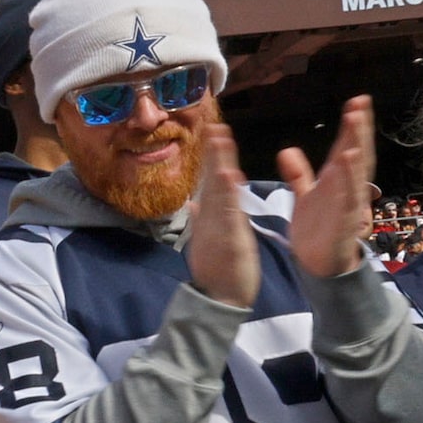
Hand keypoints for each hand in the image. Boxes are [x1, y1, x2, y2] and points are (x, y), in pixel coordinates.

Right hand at [183, 122, 259, 307]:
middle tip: (214, 125)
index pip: (212, 180)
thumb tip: (192, 200)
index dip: (212, 155)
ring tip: (220, 139)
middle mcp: (214, 216)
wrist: (220, 297)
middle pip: (213, 178)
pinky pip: (228, 212)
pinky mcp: (229, 238)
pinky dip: (227, 193)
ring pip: (219, 190)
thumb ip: (202, 217)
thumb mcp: (209, 237)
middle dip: (214, 152)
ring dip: (219, 163)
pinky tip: (228, 174)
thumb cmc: (220, 268)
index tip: (214, 131)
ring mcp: (219, 226)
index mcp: (213, 215)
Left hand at [277, 95, 376, 279]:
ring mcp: (348, 203)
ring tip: (356, 120)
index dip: (352, 125)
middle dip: (360, 128)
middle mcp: (345, 187)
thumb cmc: (317, 230)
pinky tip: (348, 160)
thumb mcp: (304, 196)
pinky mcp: (344, 220)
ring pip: (357, 171)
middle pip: (356, 152)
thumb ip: (299, 174)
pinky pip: (348, 197)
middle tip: (361, 102)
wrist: (318, 264)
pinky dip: (350, 179)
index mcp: (336, 180)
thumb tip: (288, 150)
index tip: (356, 101)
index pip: (346, 146)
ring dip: (357, 145)